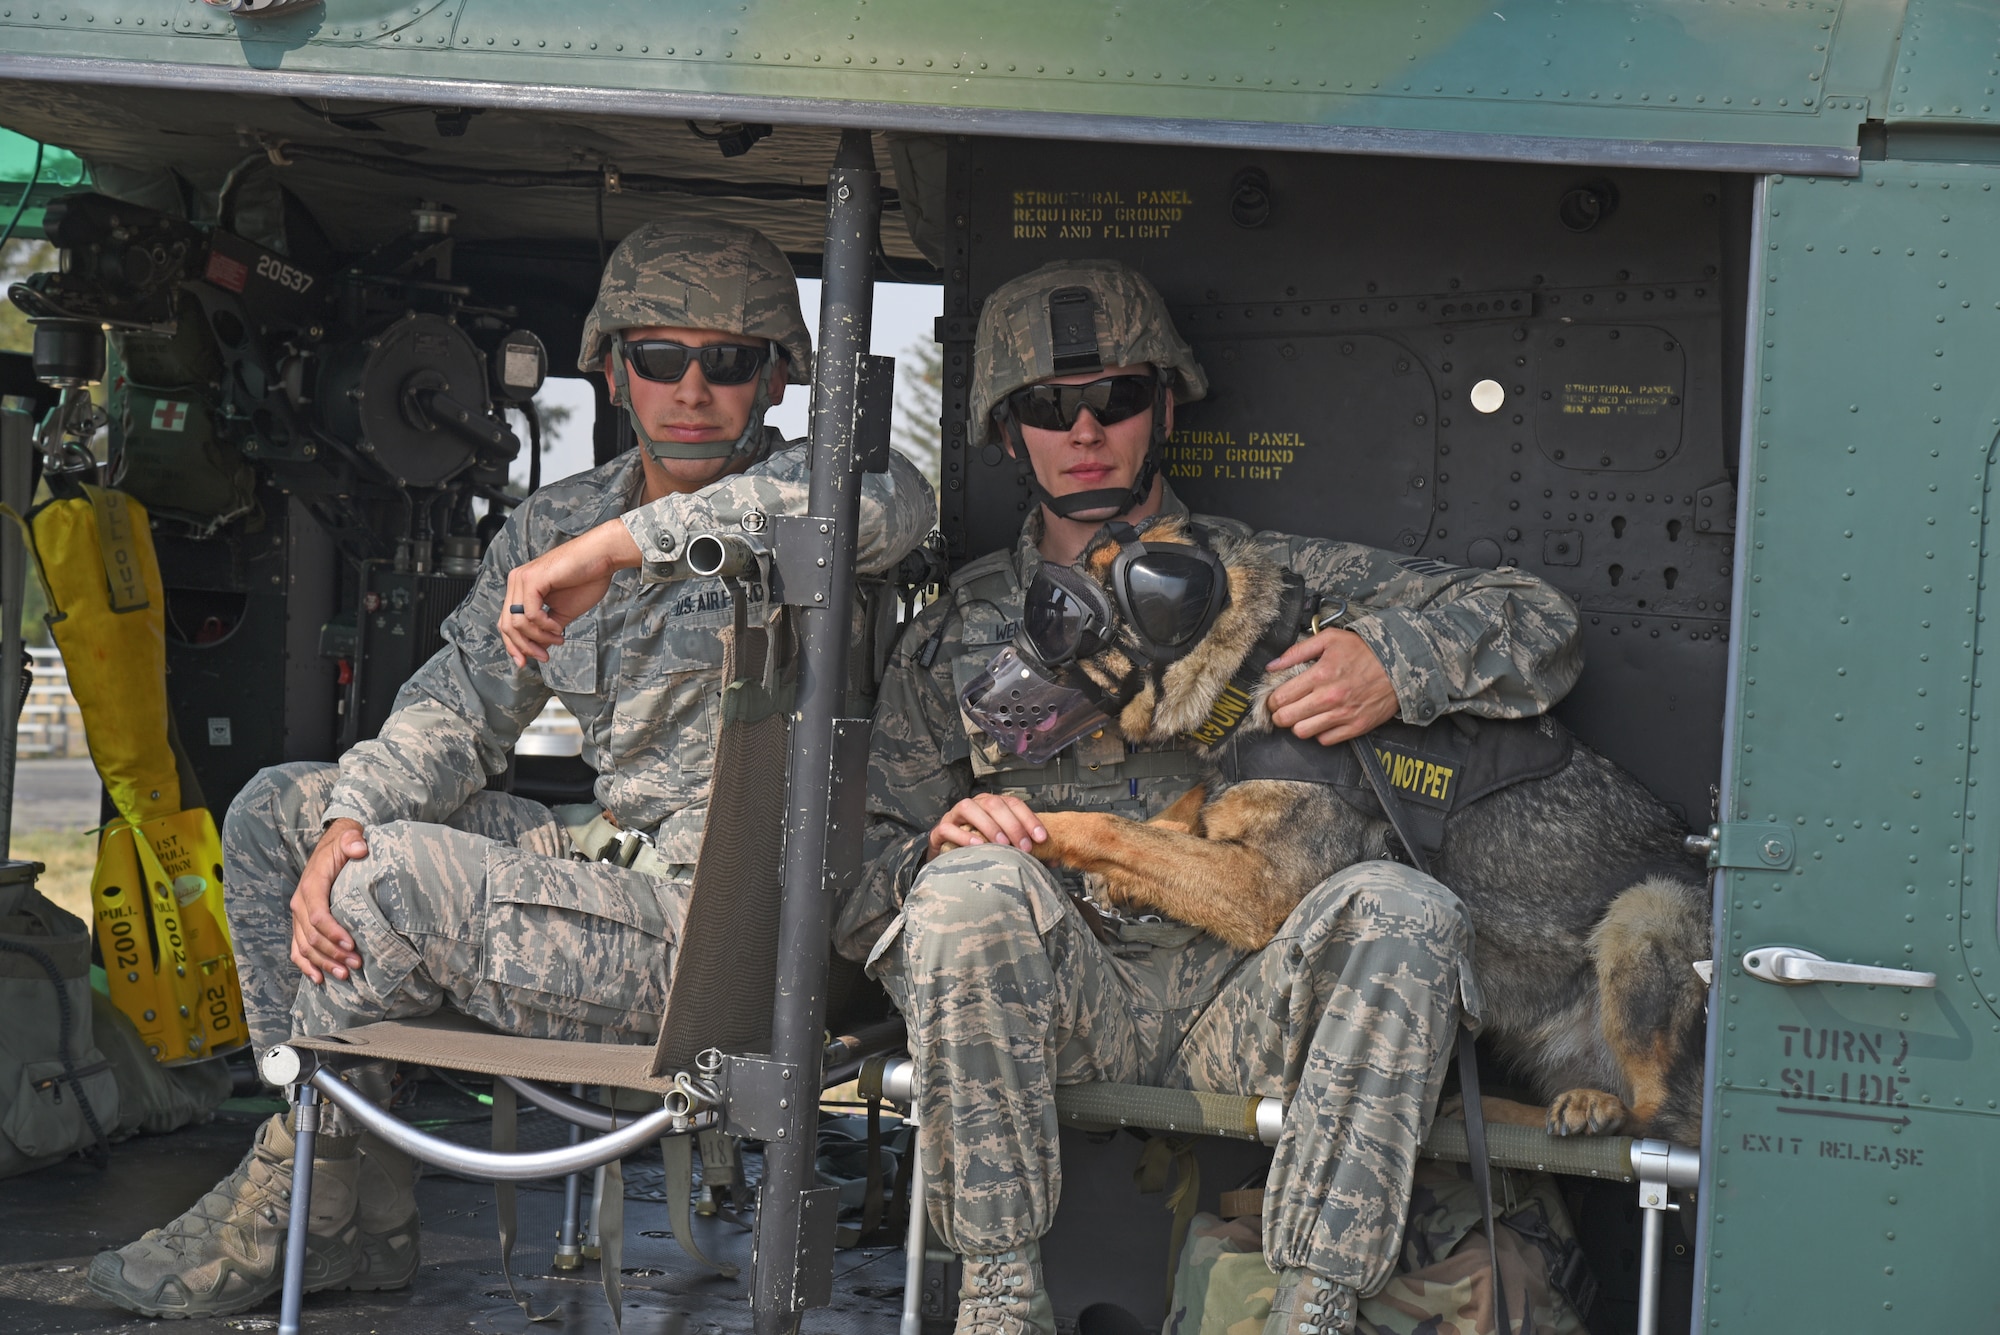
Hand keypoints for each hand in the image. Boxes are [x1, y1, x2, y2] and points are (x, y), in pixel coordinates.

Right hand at [291, 819, 367, 984]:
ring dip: (323, 963)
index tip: (351, 944)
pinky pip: (296, 949)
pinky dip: (305, 965)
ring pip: (304, 947)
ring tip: (344, 975)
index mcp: (312, 886)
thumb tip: (360, 848)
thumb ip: (353, 841)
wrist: (330, 845)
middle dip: (333, 953)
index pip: (318, 915)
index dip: (333, 932)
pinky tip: (319, 979)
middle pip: (312, 936)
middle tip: (356, 965)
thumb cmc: (342, 845)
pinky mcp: (300, 923)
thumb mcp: (349, 838)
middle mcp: (300, 903)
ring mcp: (298, 916)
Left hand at [499, 519, 642, 666]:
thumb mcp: (563, 611)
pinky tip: (557, 627)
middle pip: (507, 625)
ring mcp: (522, 579)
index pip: (507, 622)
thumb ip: (547, 627)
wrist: (602, 557)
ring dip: (538, 637)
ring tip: (557, 638)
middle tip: (544, 656)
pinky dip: (543, 626)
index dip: (514, 646)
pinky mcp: (532, 579)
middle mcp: (516, 581)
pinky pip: (530, 613)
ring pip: (517, 622)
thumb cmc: (586, 578)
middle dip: (524, 647)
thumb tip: (539, 646)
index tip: (527, 662)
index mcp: (521, 588)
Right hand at [927, 794, 1048, 860]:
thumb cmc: (983, 849)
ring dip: (989, 826)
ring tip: (1002, 845)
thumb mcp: (1006, 846)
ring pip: (970, 808)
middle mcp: (975, 805)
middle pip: (994, 804)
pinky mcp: (940, 829)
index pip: (1014, 803)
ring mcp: (955, 815)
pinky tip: (976, 846)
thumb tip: (1057, 859)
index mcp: (993, 805)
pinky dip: (963, 835)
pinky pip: (949, 827)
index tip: (1042, 838)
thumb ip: (1028, 849)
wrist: (948, 857)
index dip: (1029, 819)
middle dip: (1012, 825)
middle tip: (1024, 848)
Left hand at [1264, 627, 1400, 744]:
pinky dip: (1320, 733)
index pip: (1281, 697)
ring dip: (1298, 725)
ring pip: (1302, 732)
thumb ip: (1297, 651)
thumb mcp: (1329, 639)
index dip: (1272, 700)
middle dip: (1280, 715)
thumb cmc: (1364, 650)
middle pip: (1287, 718)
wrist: (1400, 665)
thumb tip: (1272, 666)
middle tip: (1283, 710)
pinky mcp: (1356, 727)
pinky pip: (1325, 740)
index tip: (1274, 699)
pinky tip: (1322, 721)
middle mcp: (1329, 697)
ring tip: (1302, 716)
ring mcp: (1343, 714)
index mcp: (1320, 674)